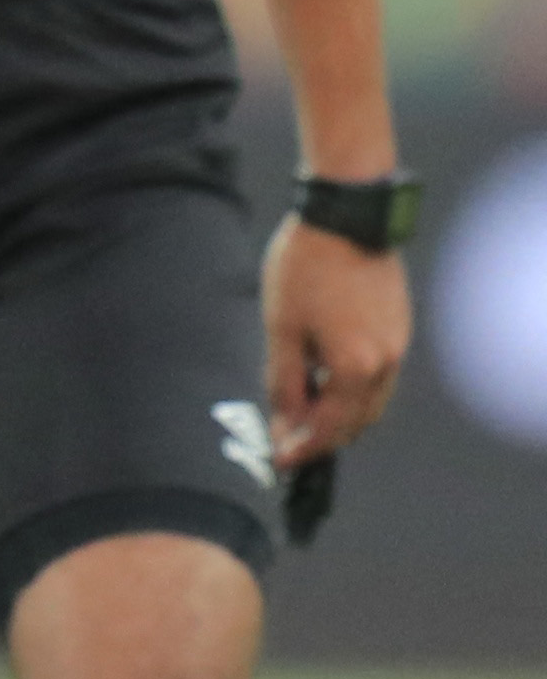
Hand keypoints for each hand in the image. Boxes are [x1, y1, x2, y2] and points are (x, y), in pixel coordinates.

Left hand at [263, 212, 409, 468]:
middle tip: (287, 440)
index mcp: (356, 367)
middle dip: (322, 436)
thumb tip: (284, 421)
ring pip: (370, 401)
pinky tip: (323, 376)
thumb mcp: (282, 327)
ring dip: (339, 413)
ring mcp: (398, 346)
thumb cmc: (305, 267)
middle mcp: (387, 364)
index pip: (330, 428)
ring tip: (300, 410)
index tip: (279, 460)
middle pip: (356, 421)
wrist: (344, 218)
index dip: (302, 448)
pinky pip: (378, 376)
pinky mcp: (399, 329)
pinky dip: (352, 388)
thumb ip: (284, 380)